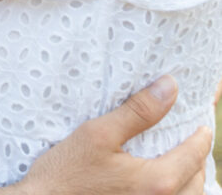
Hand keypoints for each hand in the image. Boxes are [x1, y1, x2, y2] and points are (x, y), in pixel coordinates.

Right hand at [21, 77, 210, 194]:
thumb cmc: (67, 172)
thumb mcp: (98, 133)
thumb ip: (138, 112)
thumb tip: (170, 87)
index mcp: (157, 182)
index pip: (194, 154)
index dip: (202, 133)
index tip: (203, 119)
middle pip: (197, 180)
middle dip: (199, 156)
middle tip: (194, 134)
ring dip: (191, 178)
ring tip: (184, 158)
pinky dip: (177, 192)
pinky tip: (164, 180)